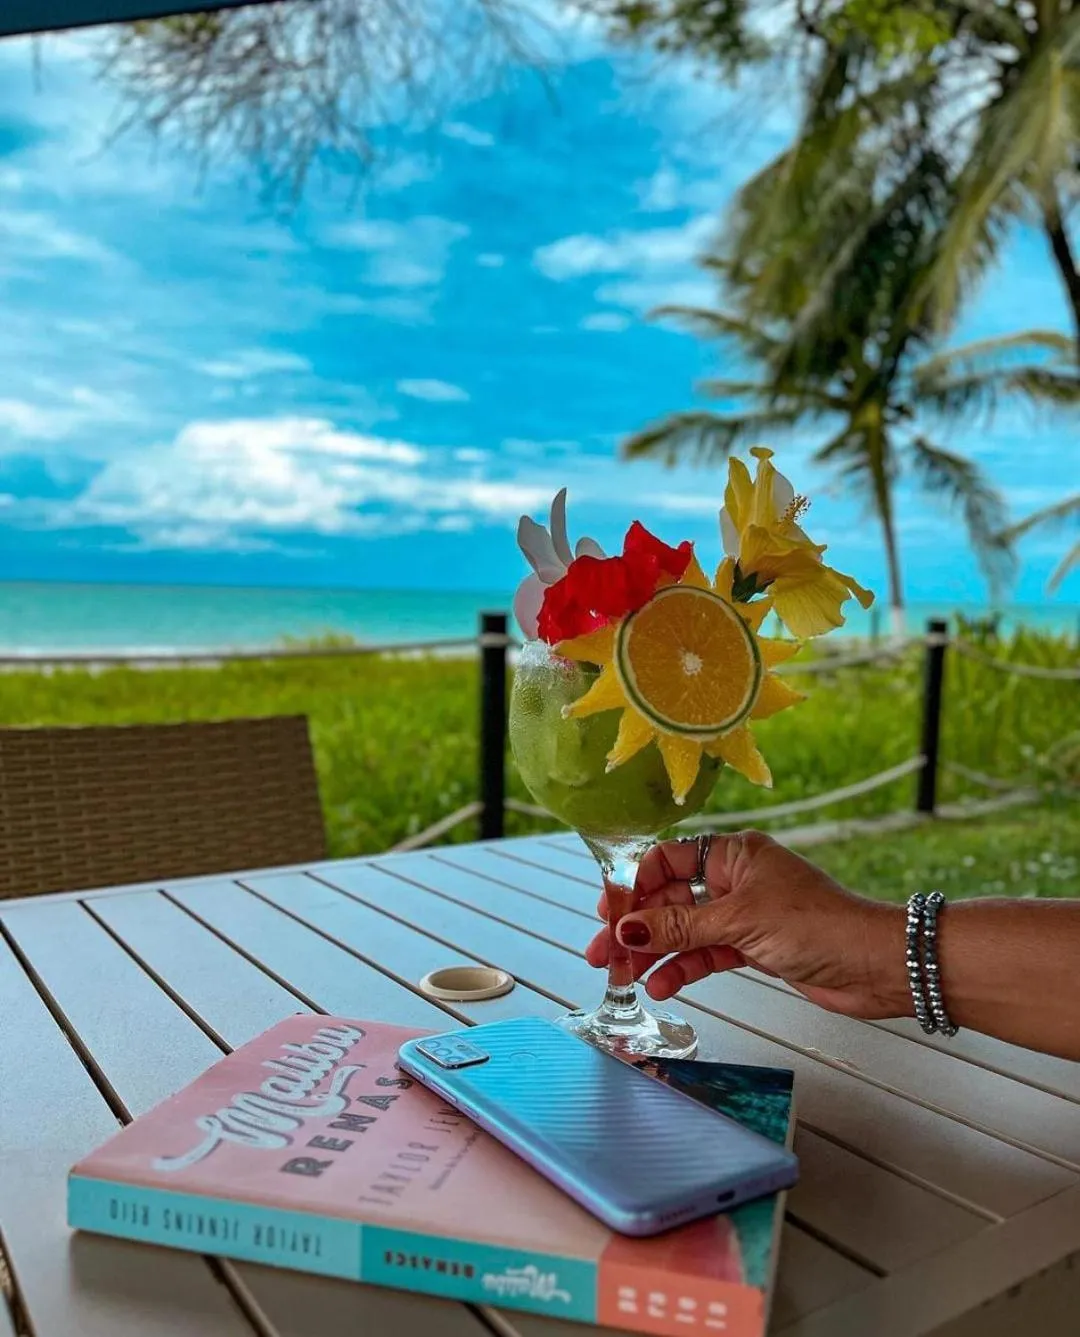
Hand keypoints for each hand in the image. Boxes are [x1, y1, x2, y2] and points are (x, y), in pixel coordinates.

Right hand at [585, 831, 909, 1020]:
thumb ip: (680, 927)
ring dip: (655, 953)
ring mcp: (744, 914)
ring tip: (625, 976)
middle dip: (637, 926)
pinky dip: (684, 968)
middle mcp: (735, 879)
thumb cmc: (819, 926)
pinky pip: (707, 953)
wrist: (876, 965)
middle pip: (670, 899)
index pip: (666, 859)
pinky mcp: (754, 946)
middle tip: (602, 953)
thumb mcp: (740, 921)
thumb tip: (627, 927)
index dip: (634, 886)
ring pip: (685, 930)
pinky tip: (662, 985)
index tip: (608, 914)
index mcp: (734, 853)